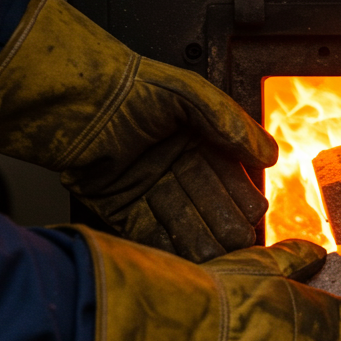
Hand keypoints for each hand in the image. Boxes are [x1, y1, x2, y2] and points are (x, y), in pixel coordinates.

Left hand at [0, 0, 275, 260]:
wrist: (72, 94)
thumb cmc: (130, 83)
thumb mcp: (192, 94)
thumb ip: (231, 123)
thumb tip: (269, 154)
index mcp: (194, 137)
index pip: (227, 172)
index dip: (242, 193)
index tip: (257, 213)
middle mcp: (172, 163)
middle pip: (207, 200)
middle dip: (225, 222)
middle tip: (244, 242)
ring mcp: (145, 185)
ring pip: (180, 219)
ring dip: (200, 238)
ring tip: (221, 255)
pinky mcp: (117, 203)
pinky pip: (146, 229)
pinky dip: (164, 245)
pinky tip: (184, 257)